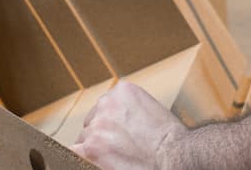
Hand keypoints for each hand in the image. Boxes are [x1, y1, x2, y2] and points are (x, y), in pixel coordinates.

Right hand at [70, 82, 186, 168]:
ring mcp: (108, 104)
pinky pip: (115, 96)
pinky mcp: (123, 90)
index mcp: (89, 149)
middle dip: (100, 136)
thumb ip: (94, 160)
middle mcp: (94, 124)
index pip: (74, 147)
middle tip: (120, 146)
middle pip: (88, 129)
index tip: (94, 152)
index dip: (85, 150)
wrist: (177, 156)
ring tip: (131, 131)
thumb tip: (84, 151)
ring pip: (100, 110)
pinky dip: (123, 104)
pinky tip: (137, 117)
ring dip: (110, 118)